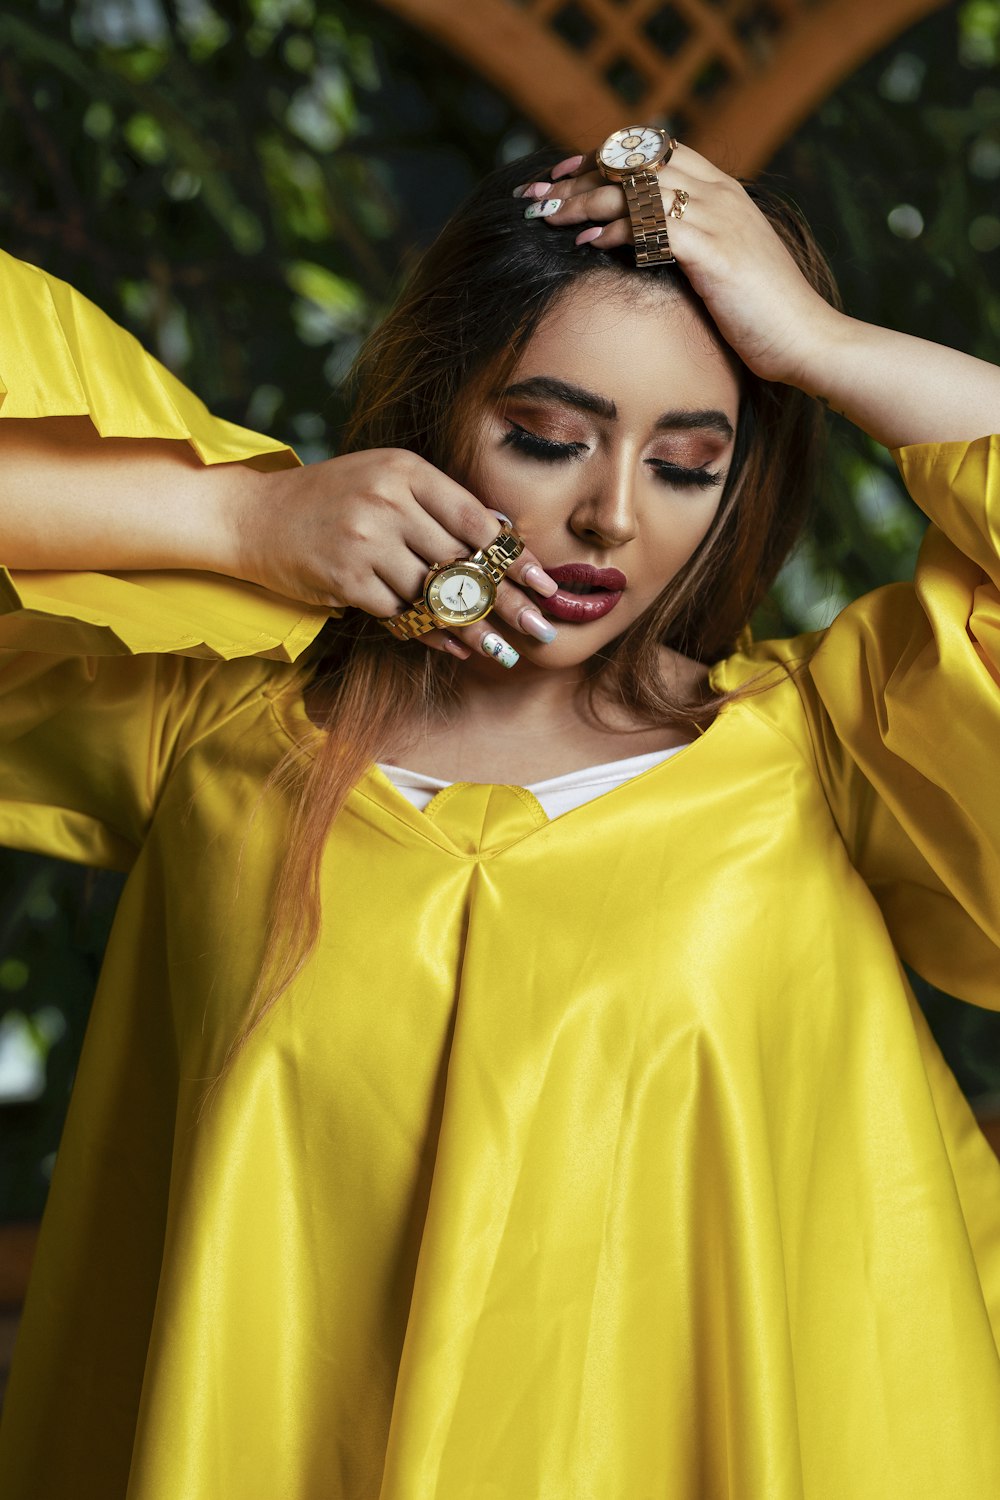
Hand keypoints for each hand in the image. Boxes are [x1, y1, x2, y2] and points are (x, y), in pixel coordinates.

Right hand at [228, 447, 558, 661]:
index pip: (476, 520)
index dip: (515, 558)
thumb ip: (437, 504)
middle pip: (463, 563)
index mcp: (406, 471)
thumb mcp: (386, 481)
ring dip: (472, 630)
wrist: (255, 516)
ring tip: (504, 651)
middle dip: (508, 603)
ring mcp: (365, 540)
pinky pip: (401, 615)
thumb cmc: (331, 500)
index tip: (547, 585)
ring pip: (434, 596)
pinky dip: (429, 635)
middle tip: (542, 629)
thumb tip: (502, 536)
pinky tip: (455, 649)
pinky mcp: (346, 579)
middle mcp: (388, 501)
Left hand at [521, 145, 843, 389]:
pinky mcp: (716, 251)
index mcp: (723, 190)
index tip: (562, 175)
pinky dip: (617, 231)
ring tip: (550, 219)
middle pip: (637, 162)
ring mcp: (720, 218)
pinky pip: (654, 225)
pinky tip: (590, 245)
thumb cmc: (761, 317)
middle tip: (537, 195)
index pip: (652, 150)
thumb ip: (687, 245)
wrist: (808, 341)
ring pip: (640, 187)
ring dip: (587, 200)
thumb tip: (640, 248)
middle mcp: (721, 193)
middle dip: (579, 176)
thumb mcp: (721, 268)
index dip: (602, 157)